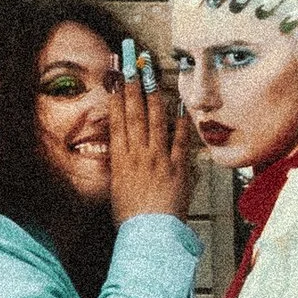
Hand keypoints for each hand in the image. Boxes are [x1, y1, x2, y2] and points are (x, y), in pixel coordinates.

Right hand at [107, 46, 195, 227]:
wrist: (148, 236)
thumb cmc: (131, 218)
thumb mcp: (117, 189)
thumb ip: (121, 167)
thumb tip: (122, 152)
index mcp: (120, 159)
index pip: (118, 119)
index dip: (117, 95)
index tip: (117, 75)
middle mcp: (137, 155)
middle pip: (134, 113)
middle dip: (133, 85)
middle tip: (134, 62)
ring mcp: (158, 160)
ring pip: (155, 121)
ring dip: (154, 96)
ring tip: (153, 75)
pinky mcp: (177, 169)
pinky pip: (179, 141)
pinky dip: (180, 124)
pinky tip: (180, 107)